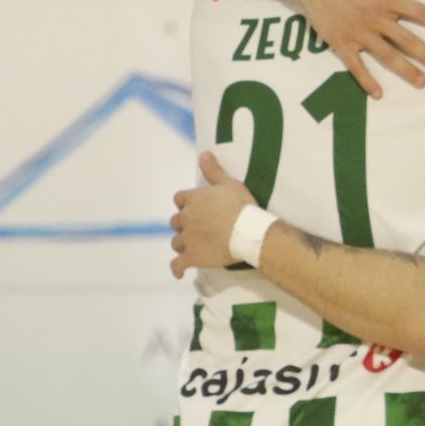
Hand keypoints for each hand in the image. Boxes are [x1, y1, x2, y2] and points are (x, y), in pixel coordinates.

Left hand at [170, 152, 254, 277]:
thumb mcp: (229, 183)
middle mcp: (185, 218)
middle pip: (176, 222)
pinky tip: (179, 272)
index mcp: (192, 200)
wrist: (248, 232)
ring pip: (176, 242)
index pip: (179, 199)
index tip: (195, 208)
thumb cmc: (241, 206)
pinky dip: (177, 268)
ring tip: (193, 247)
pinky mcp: (191, 257)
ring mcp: (187, 239)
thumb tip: (203, 153)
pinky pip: (177, 264)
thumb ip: (213, 170)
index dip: (186, 204)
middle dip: (184, 224)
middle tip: (198, 228)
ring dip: (182, 243)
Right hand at [294, 0, 424, 98]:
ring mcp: (359, 33)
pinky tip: (377, 94)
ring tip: (422, 82)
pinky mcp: (343, 43)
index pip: (420, 13)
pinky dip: (366, 80)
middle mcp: (376, 18)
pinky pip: (356, 65)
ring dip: (406, 70)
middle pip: (407, 40)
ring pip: (387, 55)